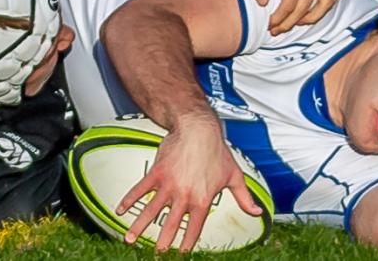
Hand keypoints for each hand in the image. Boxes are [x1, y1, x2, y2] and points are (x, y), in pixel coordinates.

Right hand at [118, 117, 262, 251]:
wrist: (198, 129)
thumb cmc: (218, 151)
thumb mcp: (234, 175)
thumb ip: (244, 197)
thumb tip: (258, 212)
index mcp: (203, 200)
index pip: (193, 229)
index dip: (186, 244)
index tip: (179, 254)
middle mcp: (184, 196)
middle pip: (170, 225)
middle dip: (162, 243)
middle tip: (156, 254)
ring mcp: (169, 185)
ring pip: (151, 211)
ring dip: (139, 227)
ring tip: (129, 240)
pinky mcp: (157, 173)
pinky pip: (140, 189)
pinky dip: (129, 200)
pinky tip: (120, 210)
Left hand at [247, 0, 341, 34]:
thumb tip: (264, 4)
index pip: (290, 5)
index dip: (279, 19)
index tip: (271, 25)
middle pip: (306, 7)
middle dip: (291, 22)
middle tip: (280, 29)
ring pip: (326, 2)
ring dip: (313, 17)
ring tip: (298, 23)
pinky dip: (328, 3)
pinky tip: (314, 9)